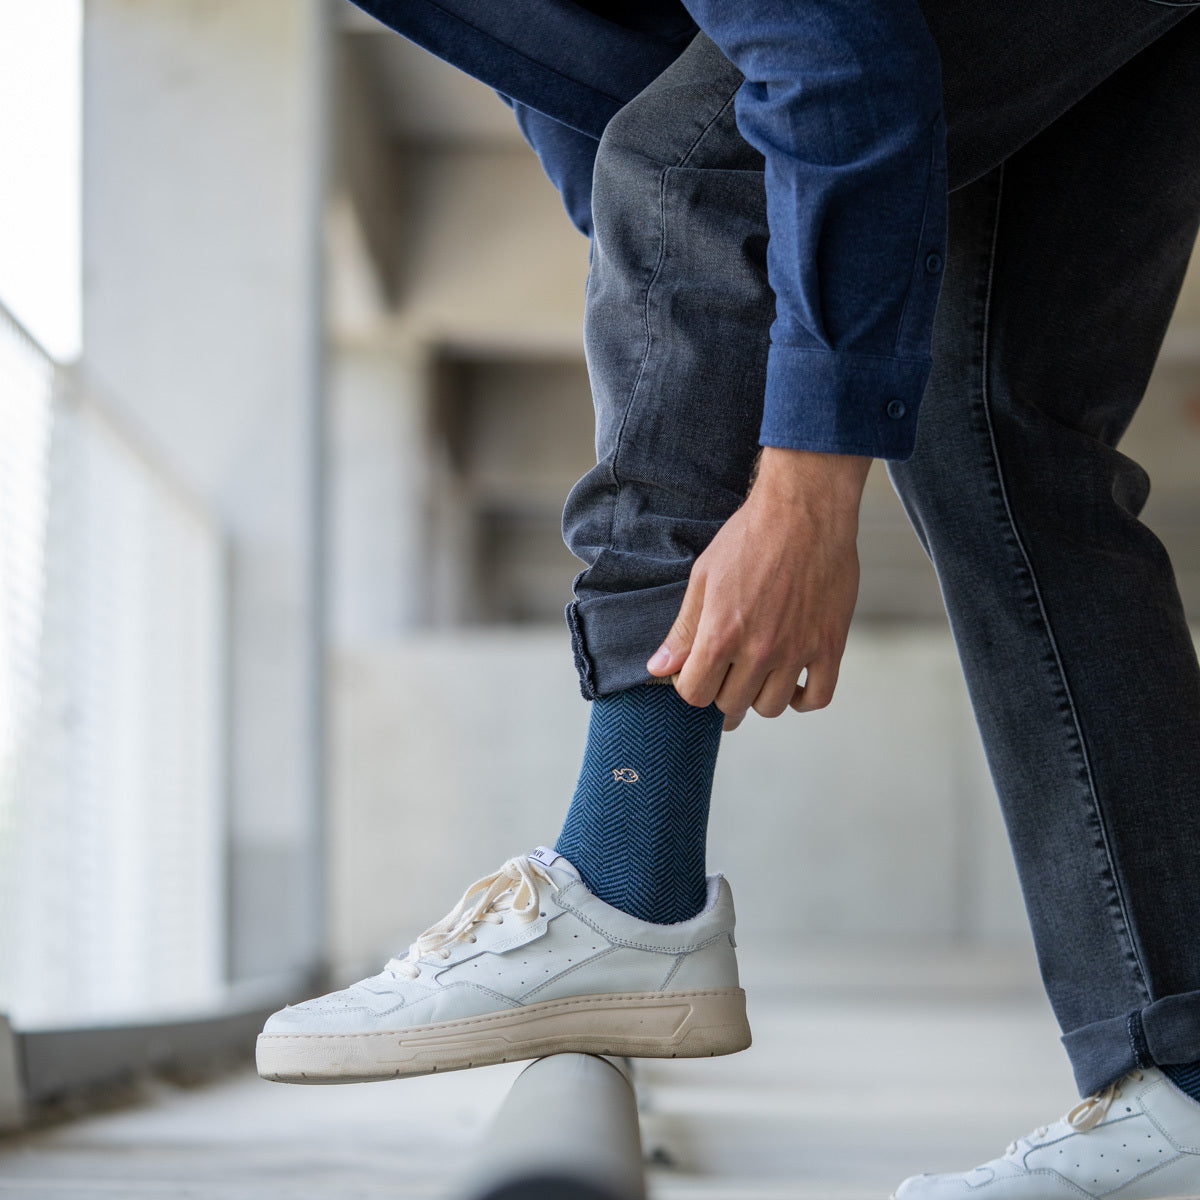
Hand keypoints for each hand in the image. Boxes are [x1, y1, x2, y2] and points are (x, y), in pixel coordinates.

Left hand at [646, 447, 869, 730]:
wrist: (805, 510)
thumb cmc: (751, 536)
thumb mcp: (704, 578)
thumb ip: (683, 630)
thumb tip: (659, 668)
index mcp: (721, 635)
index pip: (695, 694)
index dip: (691, 686)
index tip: (697, 672)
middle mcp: (759, 651)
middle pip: (731, 705)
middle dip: (722, 690)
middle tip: (726, 671)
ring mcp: (797, 651)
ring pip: (771, 707)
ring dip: (759, 696)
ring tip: (756, 673)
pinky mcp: (830, 646)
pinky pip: (818, 697)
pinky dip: (802, 699)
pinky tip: (791, 682)